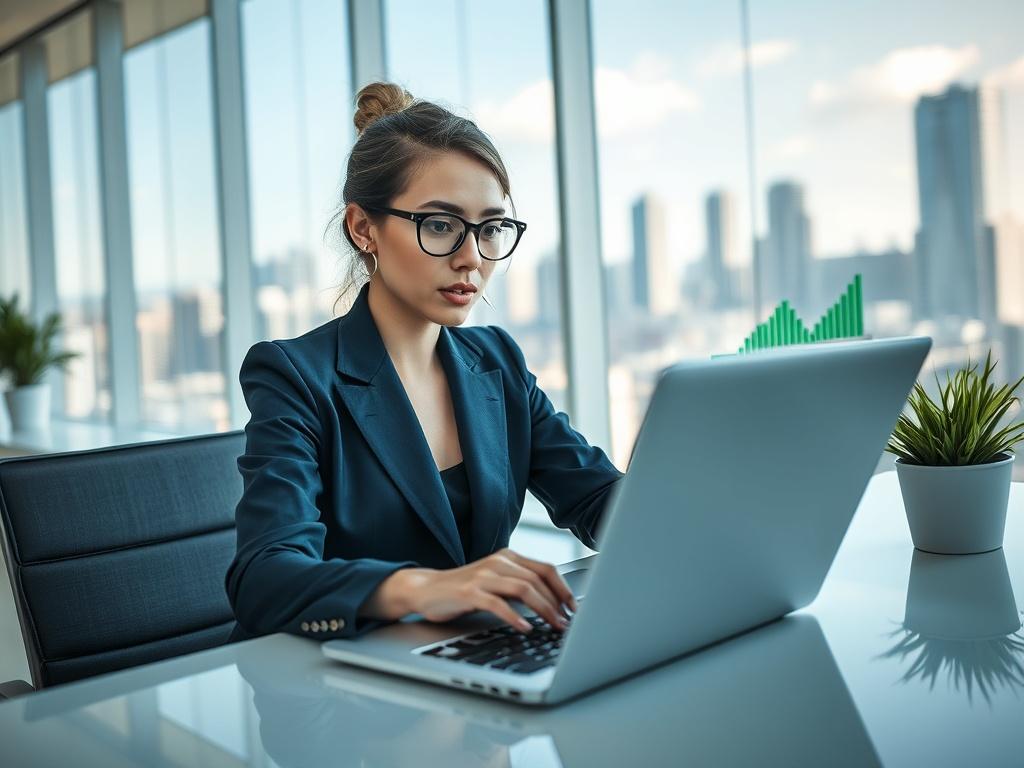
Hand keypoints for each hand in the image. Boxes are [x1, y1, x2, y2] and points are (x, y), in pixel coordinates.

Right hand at [389, 548, 576, 631]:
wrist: (426, 589)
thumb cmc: (464, 590)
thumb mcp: (495, 582)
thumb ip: (519, 586)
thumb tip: (552, 605)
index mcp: (509, 557)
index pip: (546, 568)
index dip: (563, 589)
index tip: (575, 608)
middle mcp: (499, 562)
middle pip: (538, 579)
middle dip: (557, 603)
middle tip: (567, 624)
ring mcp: (484, 575)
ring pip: (524, 588)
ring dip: (544, 609)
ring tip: (553, 626)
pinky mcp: (470, 591)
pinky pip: (498, 603)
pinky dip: (515, 616)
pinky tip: (525, 628)